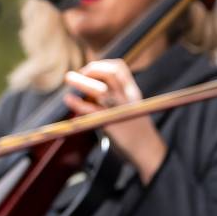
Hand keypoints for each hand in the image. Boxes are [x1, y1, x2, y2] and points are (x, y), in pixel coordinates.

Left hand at [63, 59, 168, 183]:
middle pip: (111, 73)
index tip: (89, 69)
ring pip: (101, 90)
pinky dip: (79, 103)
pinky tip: (69, 99)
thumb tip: (89, 86)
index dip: (102, 64)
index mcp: (132, 92)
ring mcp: (120, 110)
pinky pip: (93, 111)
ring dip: (82, 82)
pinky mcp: (111, 124)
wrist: (148, 152)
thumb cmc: (135, 129)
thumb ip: (115, 95)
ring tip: (68, 78)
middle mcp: (127, 98)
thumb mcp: (130, 106)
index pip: (119, 67)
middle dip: (92, 69)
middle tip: (78, 74)